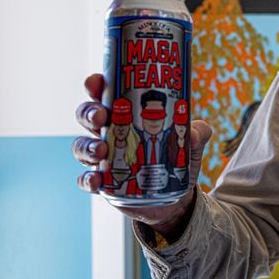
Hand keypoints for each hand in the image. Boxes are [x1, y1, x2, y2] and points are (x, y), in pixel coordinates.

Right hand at [72, 73, 211, 239]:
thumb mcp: (191, 144)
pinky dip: (88, 179)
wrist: (175, 196)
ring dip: (87, 146)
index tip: (98, 82)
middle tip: (101, 116)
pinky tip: (96, 180)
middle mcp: (109, 133)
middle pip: (87, 116)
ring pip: (81, 146)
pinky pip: (86, 179)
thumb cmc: (177, 159)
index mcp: (125, 115)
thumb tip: (194, 131)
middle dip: (89, 113)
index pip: (104, 94)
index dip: (96, 85)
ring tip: (101, 151)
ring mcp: (103, 158)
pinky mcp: (103, 183)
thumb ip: (197, 133)